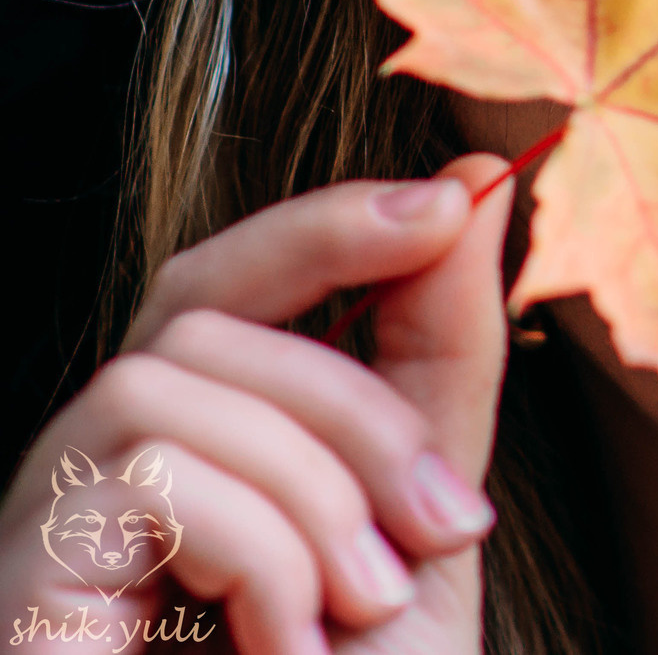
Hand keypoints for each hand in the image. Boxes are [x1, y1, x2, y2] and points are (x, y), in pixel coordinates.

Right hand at [0, 155, 513, 653]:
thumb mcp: (419, 517)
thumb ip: (436, 361)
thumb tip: (475, 187)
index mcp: (199, 441)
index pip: (231, 278)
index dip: (333, 218)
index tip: (461, 194)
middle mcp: (102, 465)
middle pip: (210, 309)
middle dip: (356, 397)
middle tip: (449, 522)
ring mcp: (46, 521)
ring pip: (176, 380)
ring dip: (312, 490)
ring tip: (358, 609)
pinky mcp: (23, 580)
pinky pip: (149, 470)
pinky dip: (257, 551)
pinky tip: (283, 645)